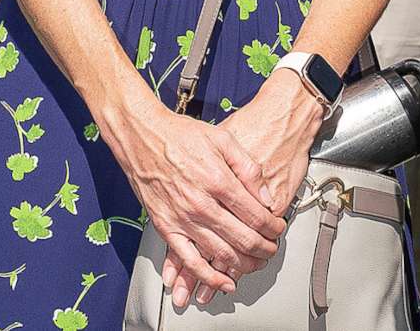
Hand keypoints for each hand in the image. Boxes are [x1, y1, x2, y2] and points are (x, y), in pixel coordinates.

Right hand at [157, 72, 321, 304]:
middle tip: (272, 248)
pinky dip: (209, 277)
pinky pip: (190, 261)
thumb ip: (248, 168)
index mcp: (218, 180)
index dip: (273, 227)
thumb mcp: (222, 138)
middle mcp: (201, 204)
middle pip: (244, 239)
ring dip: (244, 265)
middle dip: (265, 249)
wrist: (141, 137)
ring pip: (221, 254)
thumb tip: (266, 196)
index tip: (278, 228)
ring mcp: (183, 219)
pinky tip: (224, 283)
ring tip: (256, 263)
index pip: (257, 215)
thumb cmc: (180, 135)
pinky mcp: (166, 228)